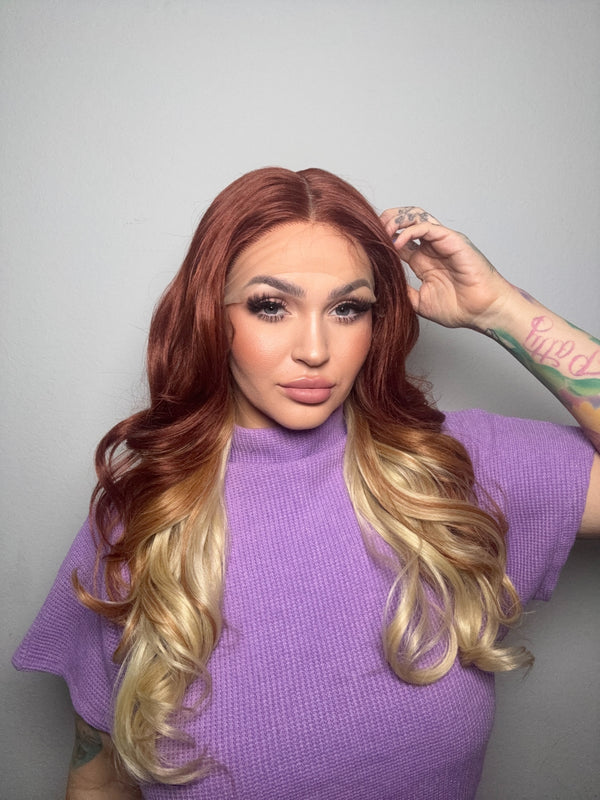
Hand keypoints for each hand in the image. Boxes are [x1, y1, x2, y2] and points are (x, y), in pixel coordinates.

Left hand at [380, 207, 513, 329]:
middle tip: (371, 231)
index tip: (367, 244)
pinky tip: (397, 244)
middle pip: (405, 221)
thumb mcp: (420, 302)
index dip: (382, 238)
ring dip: (396, 220)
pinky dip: (409, 232)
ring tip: (382, 232)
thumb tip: (382, 287)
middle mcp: (431, 247)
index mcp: (423, 260)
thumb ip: (404, 292)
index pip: (399, 239)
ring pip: (415, 216)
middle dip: (386, 221)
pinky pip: (427, 227)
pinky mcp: (452, 240)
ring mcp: (442, 242)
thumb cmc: (459, 308)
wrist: (482, 312)